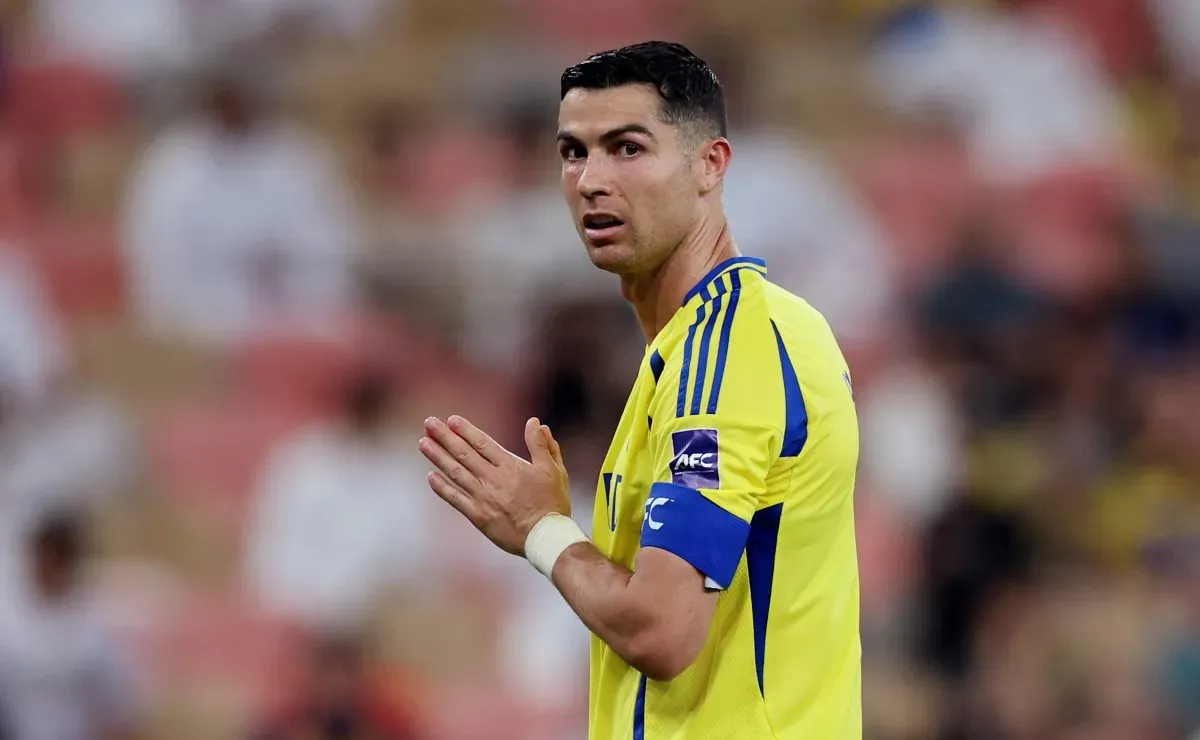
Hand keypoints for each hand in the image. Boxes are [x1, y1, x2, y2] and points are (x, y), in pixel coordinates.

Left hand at [418, 415, 570, 555]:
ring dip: (437, 457)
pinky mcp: (478, 516)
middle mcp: (493, 479)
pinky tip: (430, 476)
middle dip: (445, 437)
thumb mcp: (553, 470)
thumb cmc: (553, 503)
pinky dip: (442, 488)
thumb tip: (535, 422)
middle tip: (428, 423)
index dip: (466, 430)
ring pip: (455, 473)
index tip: (451, 420)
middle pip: (464, 454)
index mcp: (510, 466)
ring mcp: (483, 498)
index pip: (483, 443)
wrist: (546, 538)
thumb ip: (542, 445)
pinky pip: (456, 499)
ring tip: (423, 443)